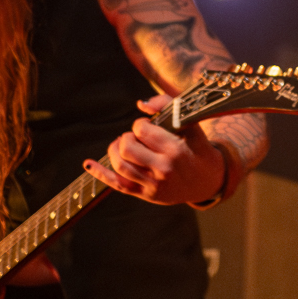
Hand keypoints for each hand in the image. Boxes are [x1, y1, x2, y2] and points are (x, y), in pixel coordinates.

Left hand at [84, 94, 226, 205]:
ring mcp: (153, 186)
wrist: (209, 182)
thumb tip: (141, 104)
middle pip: (126, 147)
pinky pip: (117, 185)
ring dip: (114, 150)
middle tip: (136, 137)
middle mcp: (163, 170)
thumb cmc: (199, 149)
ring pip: (119, 166)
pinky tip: (88, 164)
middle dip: (126, 137)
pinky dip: (100, 174)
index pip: (142, 130)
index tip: (149, 126)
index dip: (141, 124)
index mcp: (175, 151)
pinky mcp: (146, 195)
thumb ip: (169, 106)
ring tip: (123, 145)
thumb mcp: (192, 125)